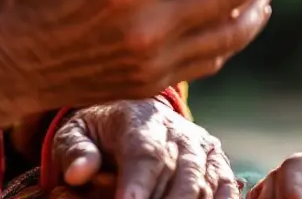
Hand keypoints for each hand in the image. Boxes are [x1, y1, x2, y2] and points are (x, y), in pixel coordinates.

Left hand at [53, 98, 238, 198]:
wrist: (131, 115)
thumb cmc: (99, 132)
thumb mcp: (76, 134)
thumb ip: (76, 151)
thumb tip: (78, 173)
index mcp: (140, 119)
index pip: (144, 153)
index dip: (139, 184)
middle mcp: (176, 130)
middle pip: (180, 173)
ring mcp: (200, 146)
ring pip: (203, 183)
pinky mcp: (216, 161)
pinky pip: (226, 187)